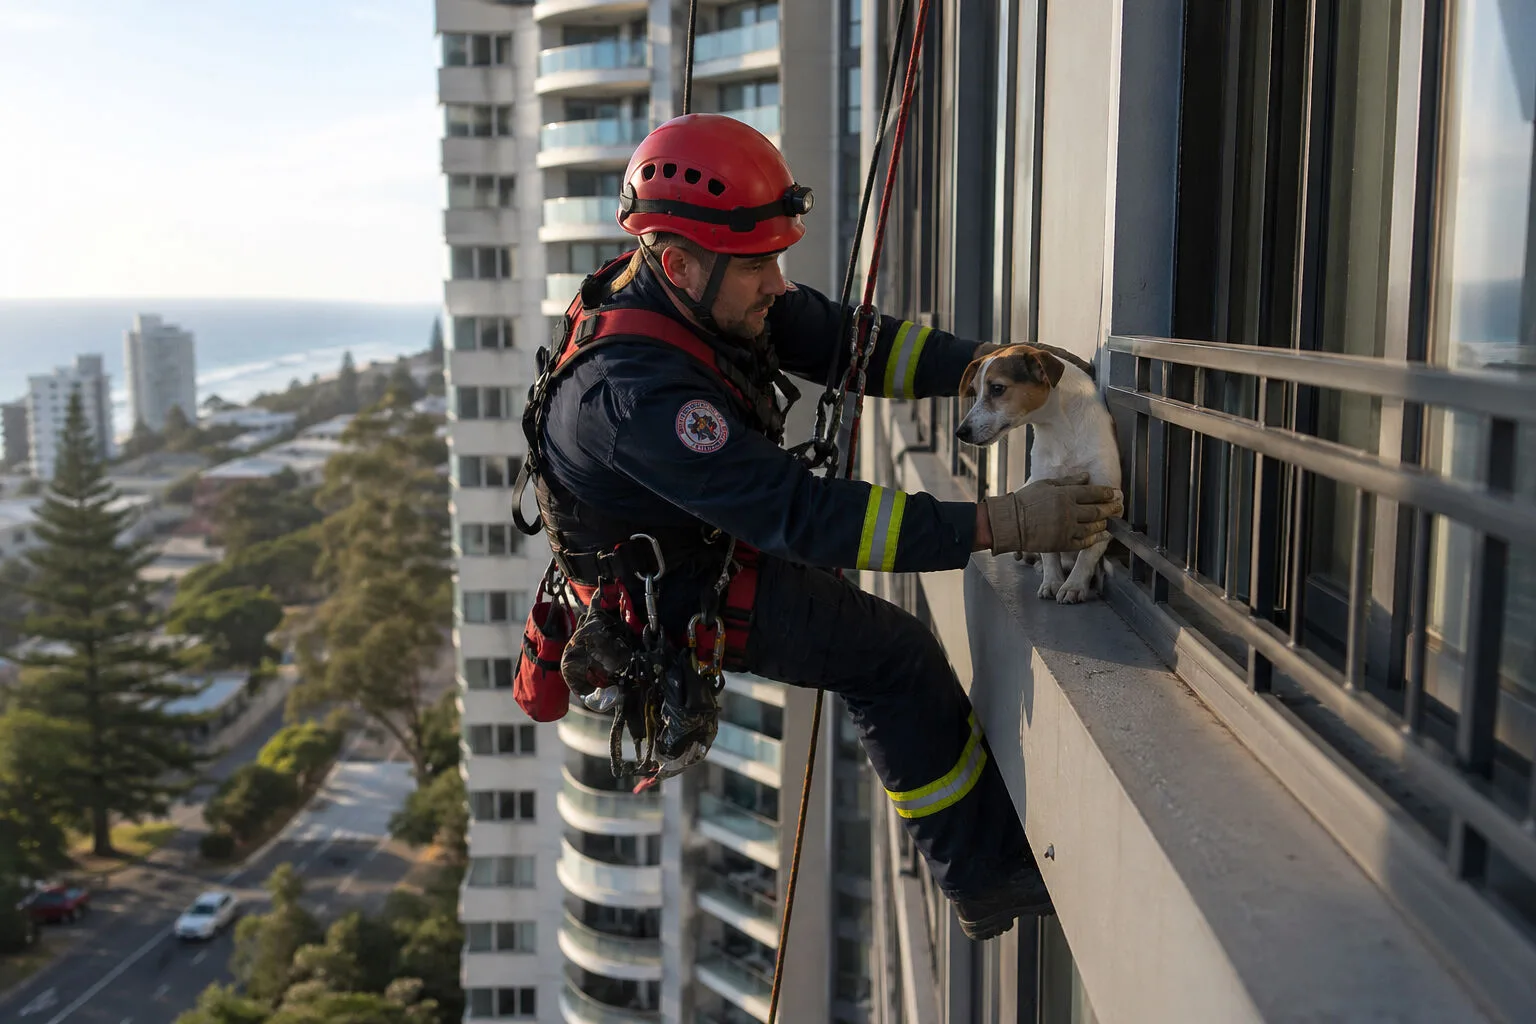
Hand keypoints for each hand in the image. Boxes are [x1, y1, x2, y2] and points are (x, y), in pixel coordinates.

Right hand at [981, 473, 1121, 554]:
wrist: (1010, 523)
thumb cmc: (1024, 501)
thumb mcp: (1045, 484)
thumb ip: (1068, 481)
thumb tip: (1086, 477)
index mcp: (1065, 495)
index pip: (1093, 493)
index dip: (1106, 493)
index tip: (1113, 493)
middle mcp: (1069, 511)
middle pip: (1097, 510)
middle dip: (1110, 508)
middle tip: (1119, 507)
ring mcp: (1067, 529)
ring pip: (1093, 527)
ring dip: (1103, 523)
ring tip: (1109, 521)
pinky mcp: (1062, 543)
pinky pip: (1083, 542)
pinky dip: (1094, 538)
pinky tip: (1099, 535)